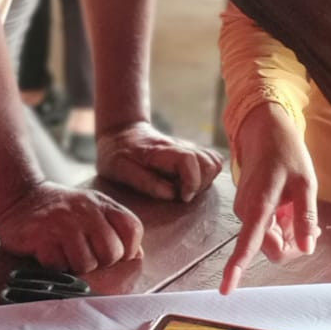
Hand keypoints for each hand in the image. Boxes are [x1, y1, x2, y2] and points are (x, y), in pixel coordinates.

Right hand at [0, 180, 143, 272]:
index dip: (128, 249)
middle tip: (86, 255)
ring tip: (66, 253)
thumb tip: (135, 256)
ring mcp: (63, 223)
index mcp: (102, 204)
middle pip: (112, 252)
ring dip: (76, 266)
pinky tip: (50, 252)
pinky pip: (60, 265)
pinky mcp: (42, 236)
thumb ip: (114, 226)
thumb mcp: (92, 208)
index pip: (132, 230)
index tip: (113, 253)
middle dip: (101, 262)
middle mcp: (86, 211)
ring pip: (87, 263)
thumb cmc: (60, 211)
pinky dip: (56, 266)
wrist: (19, 198)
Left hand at [96, 122, 221, 203]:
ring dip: (205, 180)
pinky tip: (189, 182)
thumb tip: (171, 194)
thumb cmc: (116, 154)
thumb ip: (145, 182)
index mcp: (160, 151)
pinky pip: (212, 161)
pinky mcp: (191, 152)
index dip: (191, 181)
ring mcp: (187, 148)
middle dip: (199, 184)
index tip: (182, 197)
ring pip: (214, 162)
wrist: (121, 132)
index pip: (188, 159)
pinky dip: (207, 174)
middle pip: (208, 162)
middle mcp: (179, 146)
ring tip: (184, 188)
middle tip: (181, 194)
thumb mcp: (119, 169)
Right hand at [221, 103, 317, 293]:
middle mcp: (246, 213)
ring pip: (270, 239)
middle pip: (271, 249)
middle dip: (292, 242)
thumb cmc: (286, 154)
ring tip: (297, 206)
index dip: (236, 269)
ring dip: (288, 231)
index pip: (246, 244)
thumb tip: (307, 249)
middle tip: (311, 223)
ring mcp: (245, 212)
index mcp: (258, 206)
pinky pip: (266, 229)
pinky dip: (282, 224)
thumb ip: (305, 218)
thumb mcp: (306, 184)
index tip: (224, 290)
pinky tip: (289, 206)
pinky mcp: (248, 210)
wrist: (264, 132)